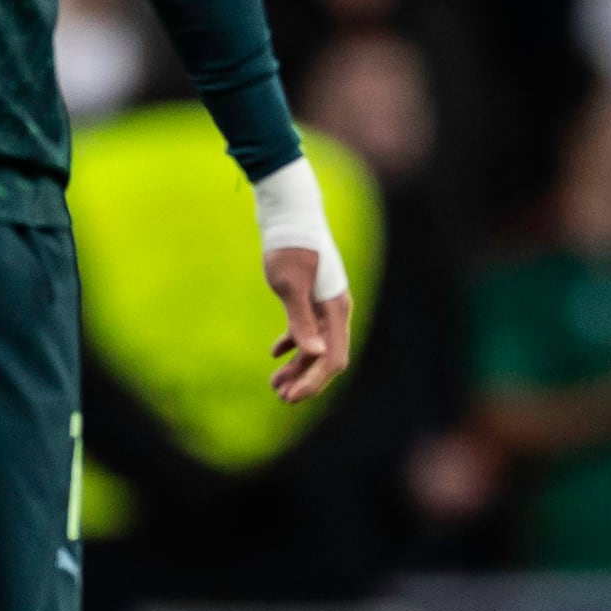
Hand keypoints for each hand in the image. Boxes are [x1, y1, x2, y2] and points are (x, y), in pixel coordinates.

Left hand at [264, 245, 352, 403]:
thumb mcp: (289, 285)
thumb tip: (314, 354)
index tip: (291, 397)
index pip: (333, 359)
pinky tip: (274, 353)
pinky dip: (293, 344)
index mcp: (336, 309)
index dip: (314, 382)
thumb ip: (301, 321)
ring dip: (297, 366)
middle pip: (327, 357)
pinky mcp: (312, 296)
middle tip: (281, 398)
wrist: (289, 213)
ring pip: (316, 346)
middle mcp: (336, 310)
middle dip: (306, 380)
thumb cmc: (289, 245)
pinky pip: (308, 329)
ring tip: (274, 384)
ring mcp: (325, 303)